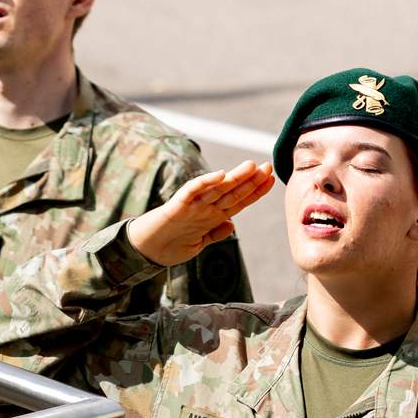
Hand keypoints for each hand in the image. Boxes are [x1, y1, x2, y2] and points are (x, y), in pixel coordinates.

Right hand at [125, 161, 275, 266]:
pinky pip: (193, 191)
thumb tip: (232, 225)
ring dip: (235, 178)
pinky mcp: (177, 206)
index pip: (239, 201)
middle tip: (269, 165)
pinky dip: (206, 182)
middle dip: (252, 180)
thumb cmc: (170, 246)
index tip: (272, 179)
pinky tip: (220, 174)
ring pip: (217, 188)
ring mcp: (192, 206)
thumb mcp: (199, 244)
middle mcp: (205, 207)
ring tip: (252, 166)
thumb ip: (215, 233)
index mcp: (212, 216)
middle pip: (233, 192)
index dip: (256, 191)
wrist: (145, 252)